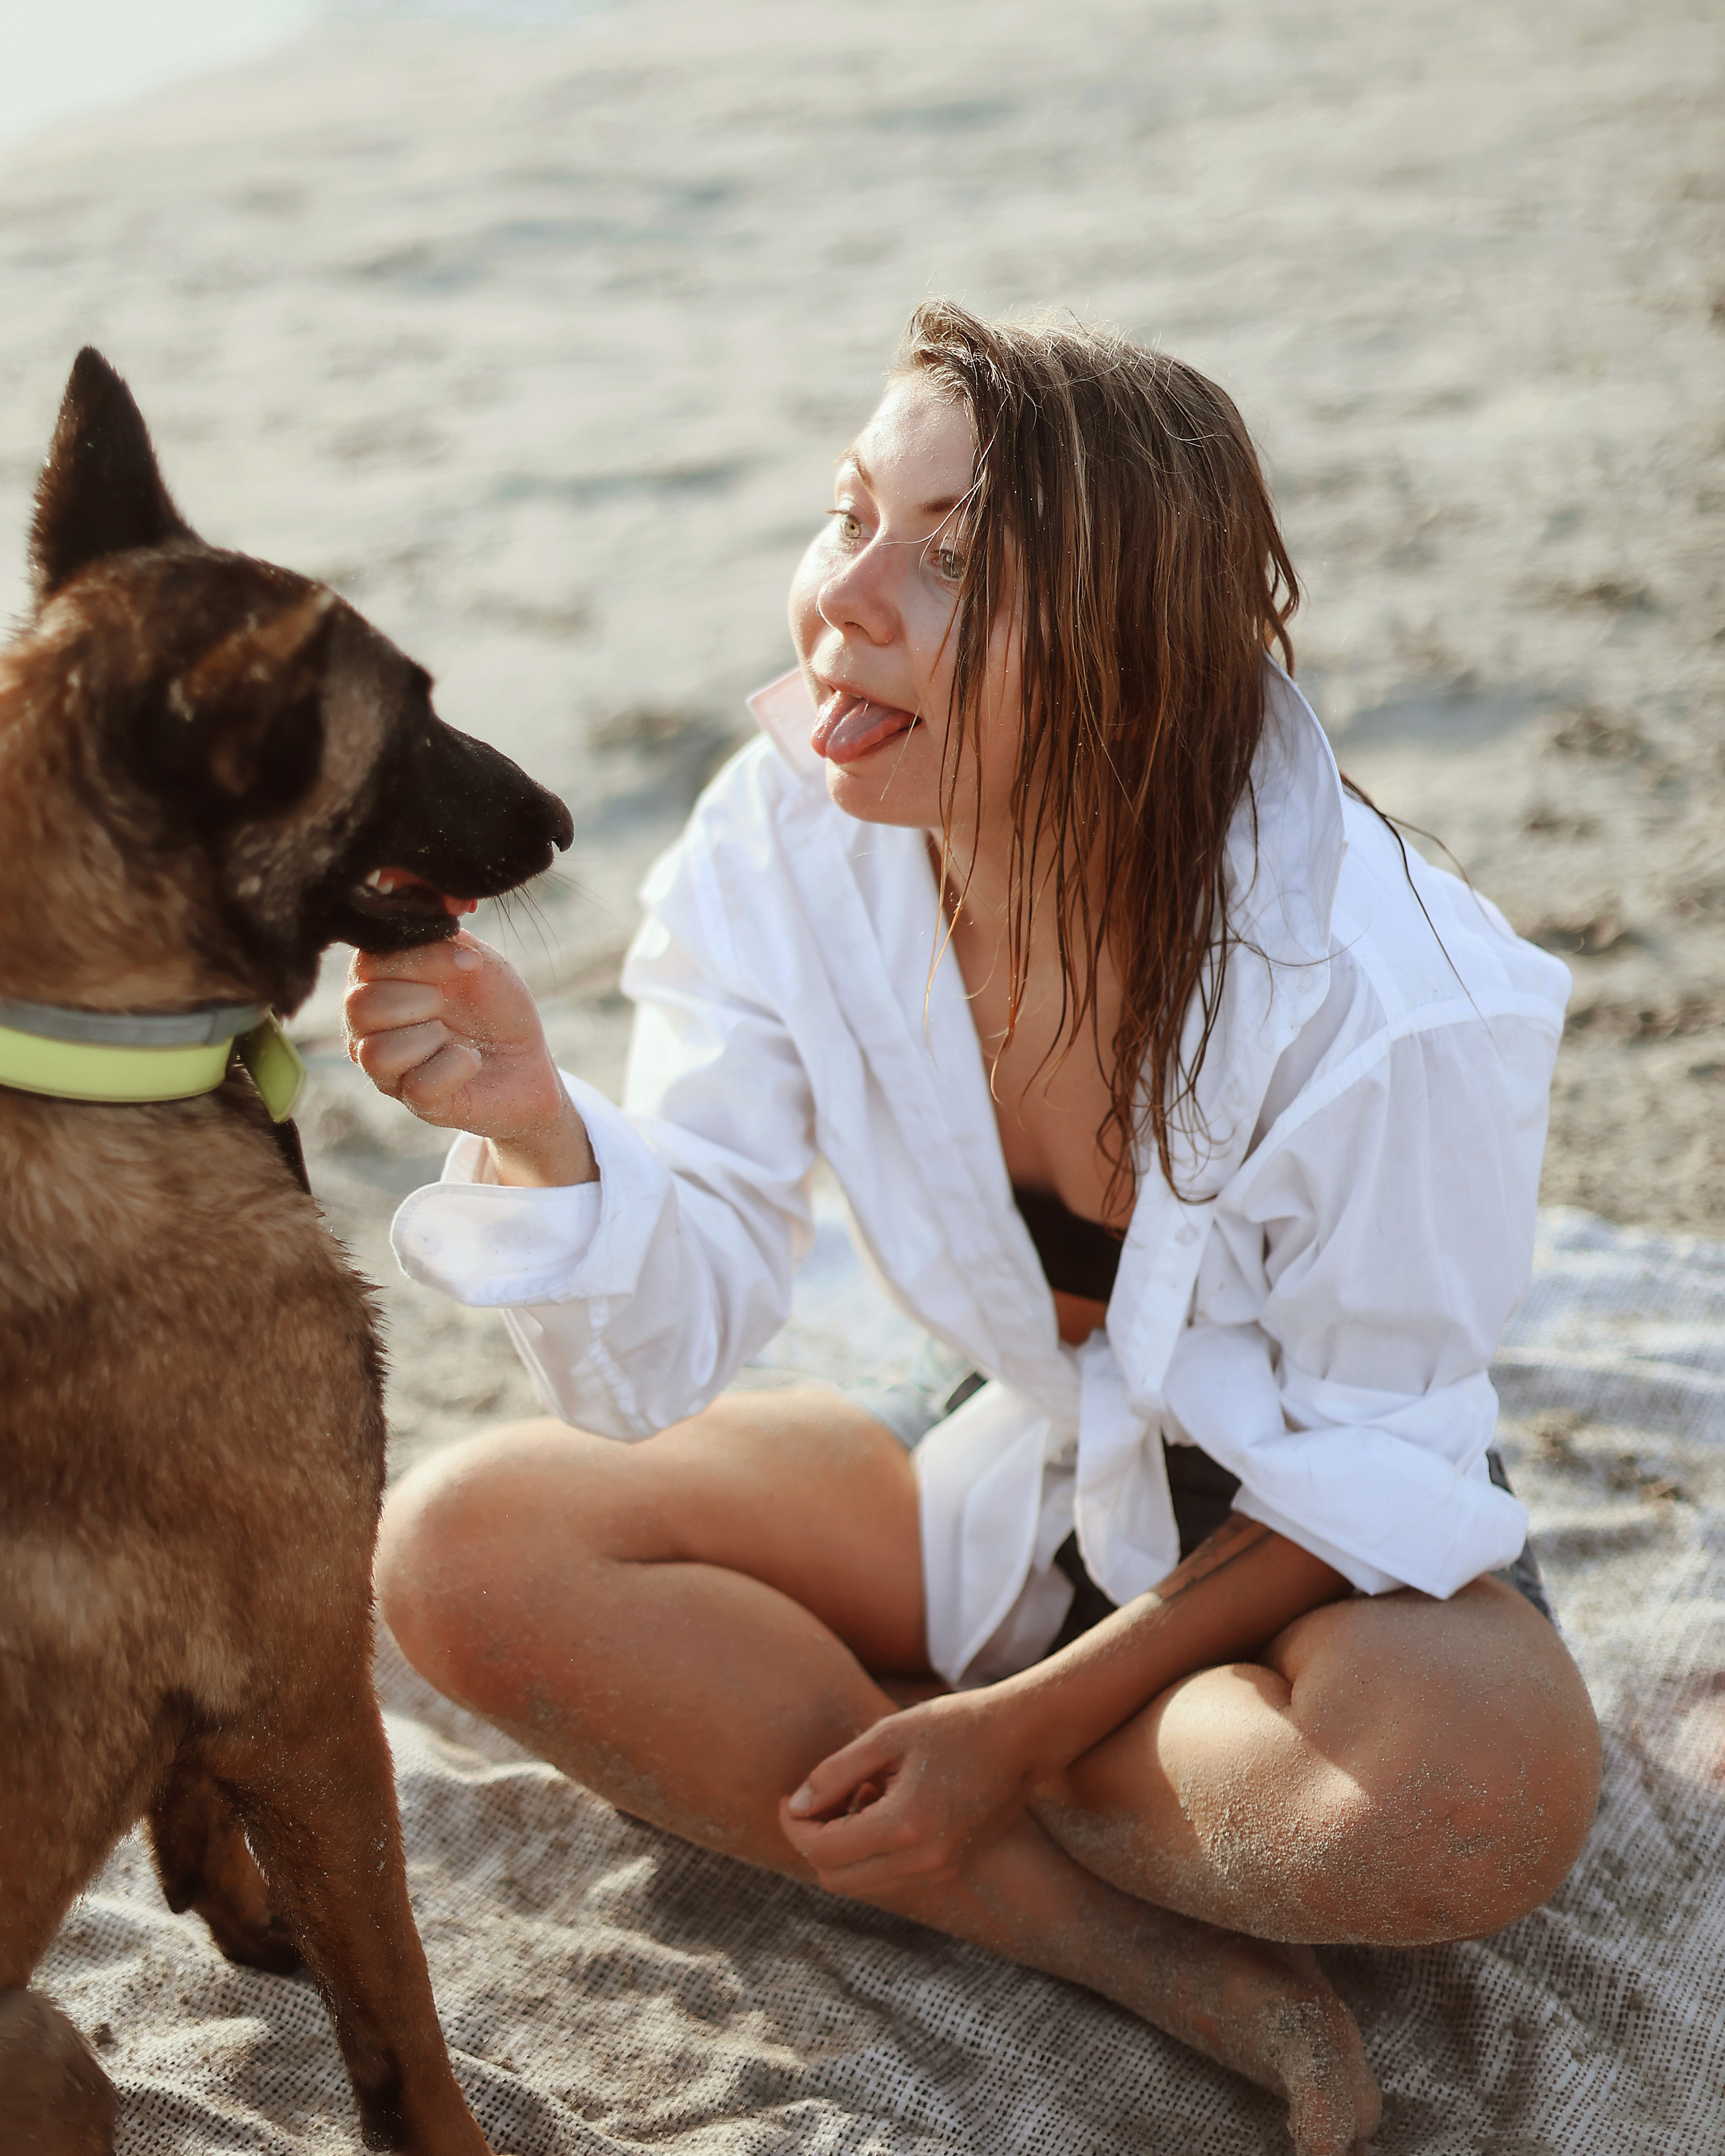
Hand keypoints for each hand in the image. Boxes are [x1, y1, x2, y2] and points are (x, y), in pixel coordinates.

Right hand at [343, 934, 595, 1186]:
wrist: (529, 1058)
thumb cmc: (494, 1006)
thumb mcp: (473, 959)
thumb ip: (439, 936)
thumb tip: (418, 914)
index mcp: (376, 986)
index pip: (365, 963)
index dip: (418, 959)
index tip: (468, 963)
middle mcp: (369, 1031)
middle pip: (359, 1008)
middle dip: (419, 998)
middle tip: (449, 1004)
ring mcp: (389, 1072)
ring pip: (376, 1054)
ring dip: (429, 1036)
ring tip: (455, 1035)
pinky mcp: (419, 1104)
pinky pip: (419, 1086)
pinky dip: (456, 1066)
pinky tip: (471, 1060)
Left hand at [778, 1691, 1036, 1893]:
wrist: (1026, 1737)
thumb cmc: (957, 1724)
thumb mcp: (888, 1735)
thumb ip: (835, 1773)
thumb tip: (797, 1806)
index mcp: (904, 1827)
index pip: (823, 1851)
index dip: (794, 1825)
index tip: (789, 1796)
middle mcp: (923, 1862)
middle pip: (837, 1879)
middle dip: (815, 1840)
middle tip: (817, 1797)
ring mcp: (941, 1870)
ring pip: (863, 1880)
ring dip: (844, 1844)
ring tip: (862, 1788)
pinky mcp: (952, 1867)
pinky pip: (891, 1873)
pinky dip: (872, 1846)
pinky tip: (885, 1800)